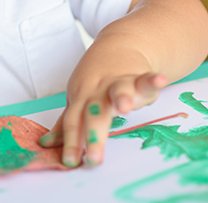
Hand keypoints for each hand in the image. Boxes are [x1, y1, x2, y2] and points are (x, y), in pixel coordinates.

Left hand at [39, 71, 166, 166]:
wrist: (117, 45)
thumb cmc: (96, 79)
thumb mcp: (78, 99)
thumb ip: (67, 124)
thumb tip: (47, 144)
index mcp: (80, 99)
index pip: (72, 122)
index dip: (71, 142)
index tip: (70, 162)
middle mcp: (97, 91)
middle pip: (94, 113)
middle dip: (94, 135)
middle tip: (94, 159)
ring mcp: (118, 82)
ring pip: (118, 90)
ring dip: (121, 97)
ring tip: (124, 107)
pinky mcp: (139, 77)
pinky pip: (146, 79)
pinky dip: (153, 80)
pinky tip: (160, 80)